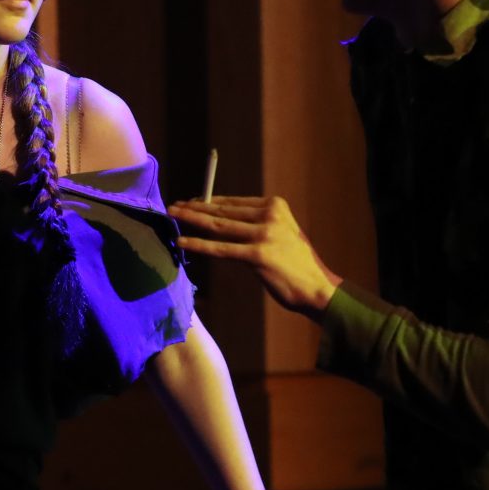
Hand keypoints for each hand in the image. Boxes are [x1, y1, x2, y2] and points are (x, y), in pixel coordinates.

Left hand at [169, 195, 342, 317]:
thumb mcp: (281, 233)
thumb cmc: (296, 264)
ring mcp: (264, 234)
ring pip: (218, 225)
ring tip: (172, 215)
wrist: (316, 288)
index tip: (191, 201)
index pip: (234, 202)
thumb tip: (223, 219)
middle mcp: (270, 216)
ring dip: (191, 219)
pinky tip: (181, 242)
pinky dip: (198, 244)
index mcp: (276, 206)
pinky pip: (220, 248)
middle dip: (196, 207)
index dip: (210, 201)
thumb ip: (258, 224)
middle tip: (174, 206)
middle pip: (224, 211)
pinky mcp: (257, 255)